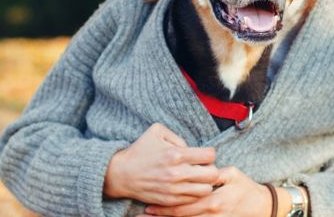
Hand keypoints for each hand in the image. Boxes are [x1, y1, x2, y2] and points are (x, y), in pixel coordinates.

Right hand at [103, 123, 219, 206]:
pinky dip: (194, 194)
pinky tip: (187, 187)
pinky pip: (192, 200)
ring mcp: (174, 190)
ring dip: (204, 184)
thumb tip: (190, 148)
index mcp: (176, 155)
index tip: (203, 155)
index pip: (210, 155)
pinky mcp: (169, 201)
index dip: (209, 154)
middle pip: (212, 175)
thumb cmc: (140, 150)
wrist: (120, 174)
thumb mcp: (156, 131)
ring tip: (197, 179)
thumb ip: (177, 136)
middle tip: (203, 168)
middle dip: (211, 169)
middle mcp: (177, 174)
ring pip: (206, 190)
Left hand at [141, 166, 270, 216]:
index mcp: (214, 200)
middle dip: (161, 215)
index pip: (184, 204)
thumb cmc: (247, 189)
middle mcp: (211, 214)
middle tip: (143, 214)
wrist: (261, 207)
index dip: (165, 205)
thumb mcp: (233, 174)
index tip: (149, 203)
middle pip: (181, 216)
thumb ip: (215, 173)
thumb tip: (199, 168)